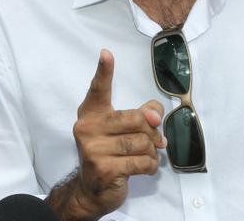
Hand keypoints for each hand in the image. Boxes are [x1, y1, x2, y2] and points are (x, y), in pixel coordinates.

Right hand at [47, 49, 165, 220]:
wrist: (92, 190)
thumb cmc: (111, 153)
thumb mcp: (124, 130)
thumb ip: (142, 114)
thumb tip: (155, 114)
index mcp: (92, 113)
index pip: (98, 89)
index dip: (104, 71)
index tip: (107, 53)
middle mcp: (88, 128)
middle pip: (137, 119)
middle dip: (152, 132)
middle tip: (155, 140)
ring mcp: (94, 150)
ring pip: (142, 142)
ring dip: (152, 151)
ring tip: (146, 155)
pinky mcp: (104, 169)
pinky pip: (142, 161)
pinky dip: (151, 165)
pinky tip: (144, 167)